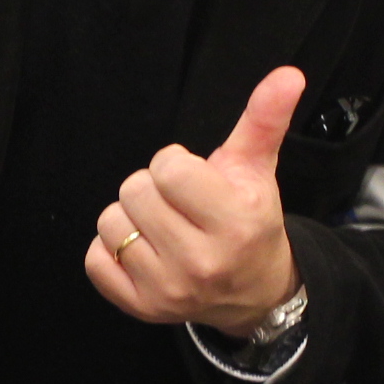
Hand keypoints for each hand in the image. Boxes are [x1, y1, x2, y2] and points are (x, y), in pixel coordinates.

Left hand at [89, 65, 305, 333]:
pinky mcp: (143, 309)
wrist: (254, 292)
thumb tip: (288, 74)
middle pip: (135, 192)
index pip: (168, 169)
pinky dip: (110, 250)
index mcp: (235, 220)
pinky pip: (95, 260)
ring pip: (111, 223)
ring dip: (131, 217)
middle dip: (152, 189)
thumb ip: (265, 118)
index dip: (175, 165)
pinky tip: (143, 250)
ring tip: (161, 226)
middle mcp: (203, 260)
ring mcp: (170, 289)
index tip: (193, 180)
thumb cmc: (250, 219)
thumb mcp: (258, 168)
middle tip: (178, 205)